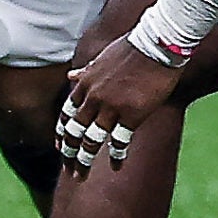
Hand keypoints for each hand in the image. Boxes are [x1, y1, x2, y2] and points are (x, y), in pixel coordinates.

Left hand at [56, 34, 182, 172]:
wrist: (156, 44)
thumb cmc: (133, 47)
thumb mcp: (102, 57)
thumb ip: (86, 71)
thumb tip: (71, 75)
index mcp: (85, 83)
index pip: (67, 114)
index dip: (62, 133)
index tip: (61, 146)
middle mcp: (93, 98)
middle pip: (74, 132)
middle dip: (69, 152)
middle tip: (68, 167)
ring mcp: (111, 107)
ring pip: (91, 140)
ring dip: (84, 159)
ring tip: (82, 173)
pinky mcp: (131, 114)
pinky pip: (119, 140)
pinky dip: (116, 155)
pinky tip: (116, 165)